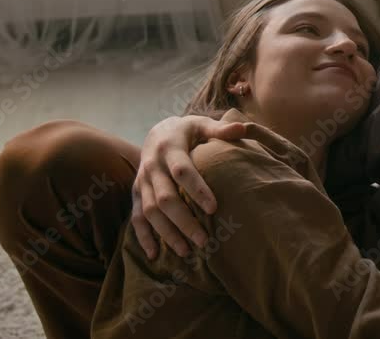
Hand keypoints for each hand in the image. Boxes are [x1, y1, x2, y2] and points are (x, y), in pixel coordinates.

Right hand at [131, 115, 244, 258]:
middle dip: (184, 221)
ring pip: (150, 212)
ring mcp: (142, 182)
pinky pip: (136, 217)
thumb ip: (220, 129)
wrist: (156, 132)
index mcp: (169, 148)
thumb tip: (243, 127)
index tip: (214, 208)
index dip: (197, 190)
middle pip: (165, 198)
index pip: (182, 172)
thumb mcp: (200, 124)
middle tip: (204, 240)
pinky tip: (154, 255)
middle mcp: (152, 166)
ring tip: (186, 251)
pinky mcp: (137, 193)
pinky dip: (143, 237)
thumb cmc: (186, 131)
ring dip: (167, 233)